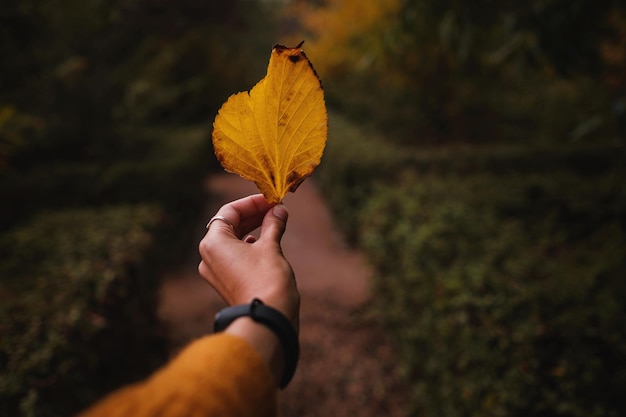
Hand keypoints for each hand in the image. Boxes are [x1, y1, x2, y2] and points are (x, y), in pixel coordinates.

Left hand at [198, 194, 298, 328]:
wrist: (267, 318)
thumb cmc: (267, 280)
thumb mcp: (271, 246)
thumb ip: (273, 224)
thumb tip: (279, 210)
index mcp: (213, 242)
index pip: (229, 212)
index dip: (252, 202)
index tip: (271, 199)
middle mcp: (208, 256)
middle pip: (229, 226)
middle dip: (254, 215)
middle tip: (276, 208)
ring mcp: (216, 271)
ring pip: (233, 241)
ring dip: (253, 229)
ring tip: (275, 222)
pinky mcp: (226, 283)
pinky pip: (235, 256)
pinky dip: (250, 246)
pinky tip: (266, 242)